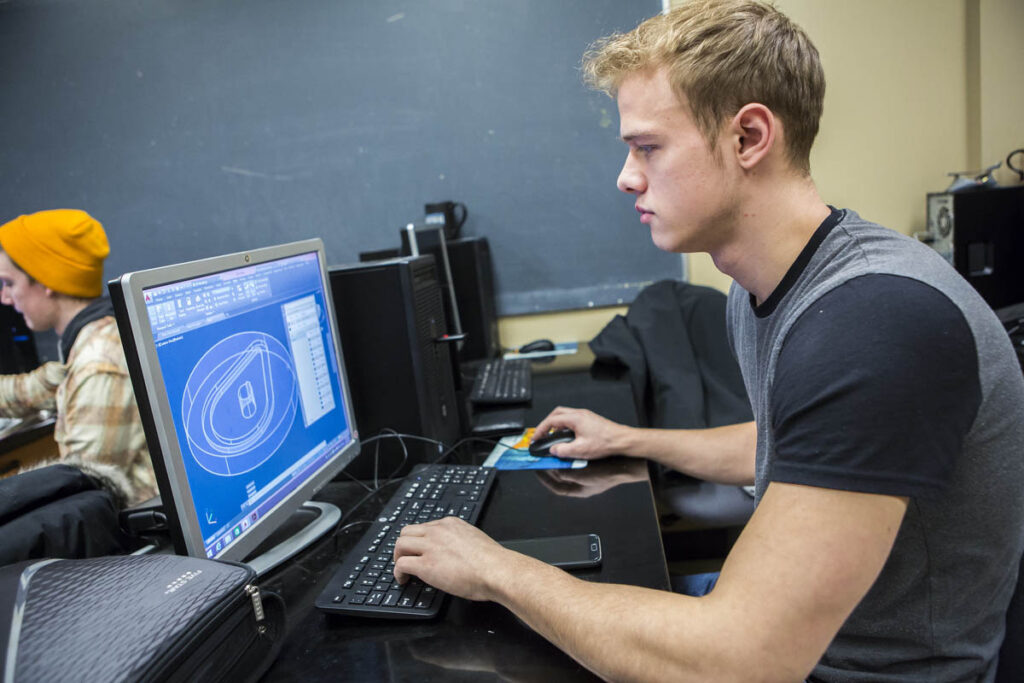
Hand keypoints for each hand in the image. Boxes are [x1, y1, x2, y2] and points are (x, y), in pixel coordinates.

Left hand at [394, 517, 514, 601]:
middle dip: (404, 546)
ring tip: (402, 569)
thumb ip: (461, 542)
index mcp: (451, 524)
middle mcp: (438, 531)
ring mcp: (430, 547)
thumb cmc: (492, 562)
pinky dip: (398, 573)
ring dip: (398, 557)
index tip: (419, 550)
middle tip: (405, 557)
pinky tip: (403, 580)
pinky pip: (401, 564)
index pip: (425, 527)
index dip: (419, 540)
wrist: (496, 570)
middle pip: (407, 531)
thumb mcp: (475, 541)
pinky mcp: (425, 565)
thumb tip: (457, 554)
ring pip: (400, 544)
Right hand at [532, 406, 630, 459]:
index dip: (541, 429)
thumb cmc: (605, 442)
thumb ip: (563, 450)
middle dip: (547, 423)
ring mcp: (585, 415)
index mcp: (575, 418)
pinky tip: (567, 436)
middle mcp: (579, 414)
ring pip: (565, 415)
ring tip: (553, 436)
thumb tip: (553, 450)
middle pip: (556, 413)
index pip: (551, 421)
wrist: (622, 440)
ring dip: (556, 424)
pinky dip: (565, 426)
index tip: (536, 438)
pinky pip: (572, 419)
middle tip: (542, 434)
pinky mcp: (590, 420)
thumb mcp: (580, 450)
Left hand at [535, 457, 645, 497]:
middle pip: (561, 479)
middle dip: (551, 469)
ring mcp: (587, 478)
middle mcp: (582, 485)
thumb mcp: (582, 475)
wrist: (624, 464)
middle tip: (542, 460)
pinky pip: (575, 464)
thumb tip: (554, 468)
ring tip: (552, 454)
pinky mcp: (591, 468)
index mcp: (579, 491)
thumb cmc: (607, 473)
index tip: (537, 471)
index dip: (545, 480)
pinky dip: (569, 459)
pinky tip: (567, 451)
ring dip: (559, 463)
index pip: (557, 488)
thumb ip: (565, 473)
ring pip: (568, 470)